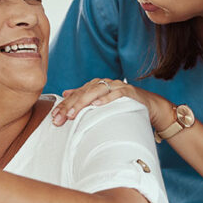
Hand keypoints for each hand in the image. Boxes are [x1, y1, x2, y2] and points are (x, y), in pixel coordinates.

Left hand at [51, 78, 172, 128]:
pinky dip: (106, 99)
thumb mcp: (101, 102)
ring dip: (83, 103)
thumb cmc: (122, 105)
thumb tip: (65, 93)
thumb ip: (84, 97)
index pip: (76, 95)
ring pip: (95, 92)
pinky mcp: (127, 91)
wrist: (148, 105)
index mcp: (95, 86)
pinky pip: (115, 94)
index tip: (54, 117)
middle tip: (60, 119)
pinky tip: (96, 106)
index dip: (64, 105)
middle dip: (70, 106)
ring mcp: (115, 86)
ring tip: (73, 114)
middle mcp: (104, 84)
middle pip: (83, 93)